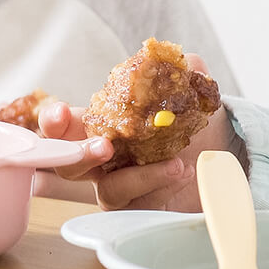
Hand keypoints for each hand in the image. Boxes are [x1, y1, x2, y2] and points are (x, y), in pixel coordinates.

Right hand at [37, 56, 238, 211]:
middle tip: (104, 146)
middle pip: (68, 166)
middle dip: (79, 156)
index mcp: (101, 124)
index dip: (53, 121)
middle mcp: (103, 159)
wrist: (216, 150)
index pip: (64, 125)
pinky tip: (184, 171)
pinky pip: (142, 206)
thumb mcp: (187, 83)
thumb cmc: (187, 115)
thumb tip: (169, 60)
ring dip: (138, 178)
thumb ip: (177, 67)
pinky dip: (162, 187)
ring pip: (109, 192)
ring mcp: (121, 186)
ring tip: (174, 163)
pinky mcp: (143, 208)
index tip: (58, 114)